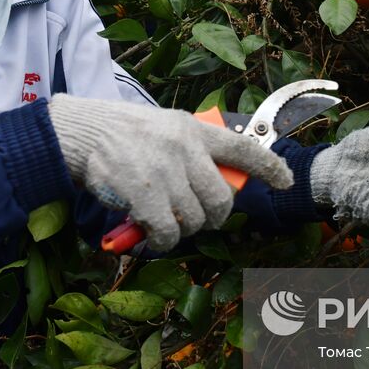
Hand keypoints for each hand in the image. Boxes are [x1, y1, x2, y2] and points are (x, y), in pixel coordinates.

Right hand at [46, 95, 294, 250]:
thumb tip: (215, 184)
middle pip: (221, 199)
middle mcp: (185, 149)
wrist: (83, 132)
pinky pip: (168, 232)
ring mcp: (166, 172)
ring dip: (183, 229)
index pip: (243, 149)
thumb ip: (191, 150)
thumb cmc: (123, 134)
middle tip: (198, 219)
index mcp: (194, 130)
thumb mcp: (166, 127)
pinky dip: (164, 240)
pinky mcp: (145, 194)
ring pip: (195, 220)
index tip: (285, 180)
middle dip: (214, 217)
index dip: (269, 167)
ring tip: (166, 222)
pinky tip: (153, 235)